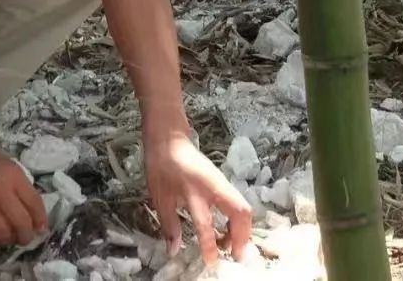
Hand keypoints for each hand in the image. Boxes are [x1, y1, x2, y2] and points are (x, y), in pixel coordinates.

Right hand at [0, 132, 47, 249]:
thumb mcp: (4, 163)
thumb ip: (17, 183)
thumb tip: (30, 209)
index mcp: (13, 174)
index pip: (34, 202)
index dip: (40, 220)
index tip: (41, 229)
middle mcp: (0, 189)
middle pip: (21, 222)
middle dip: (25, 236)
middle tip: (23, 239)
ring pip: (2, 233)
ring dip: (6, 241)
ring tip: (5, 239)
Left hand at [144, 129, 252, 265]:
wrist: (169, 140)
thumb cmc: (161, 167)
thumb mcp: (160, 198)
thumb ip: (169, 225)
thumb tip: (174, 250)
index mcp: (194, 192)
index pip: (206, 224)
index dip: (210, 246)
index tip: (211, 262)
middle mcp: (214, 188)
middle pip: (240, 212)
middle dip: (241, 236)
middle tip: (236, 256)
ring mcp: (222, 183)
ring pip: (243, 207)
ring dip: (242, 229)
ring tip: (232, 246)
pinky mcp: (223, 182)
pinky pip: (238, 202)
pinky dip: (238, 219)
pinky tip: (228, 230)